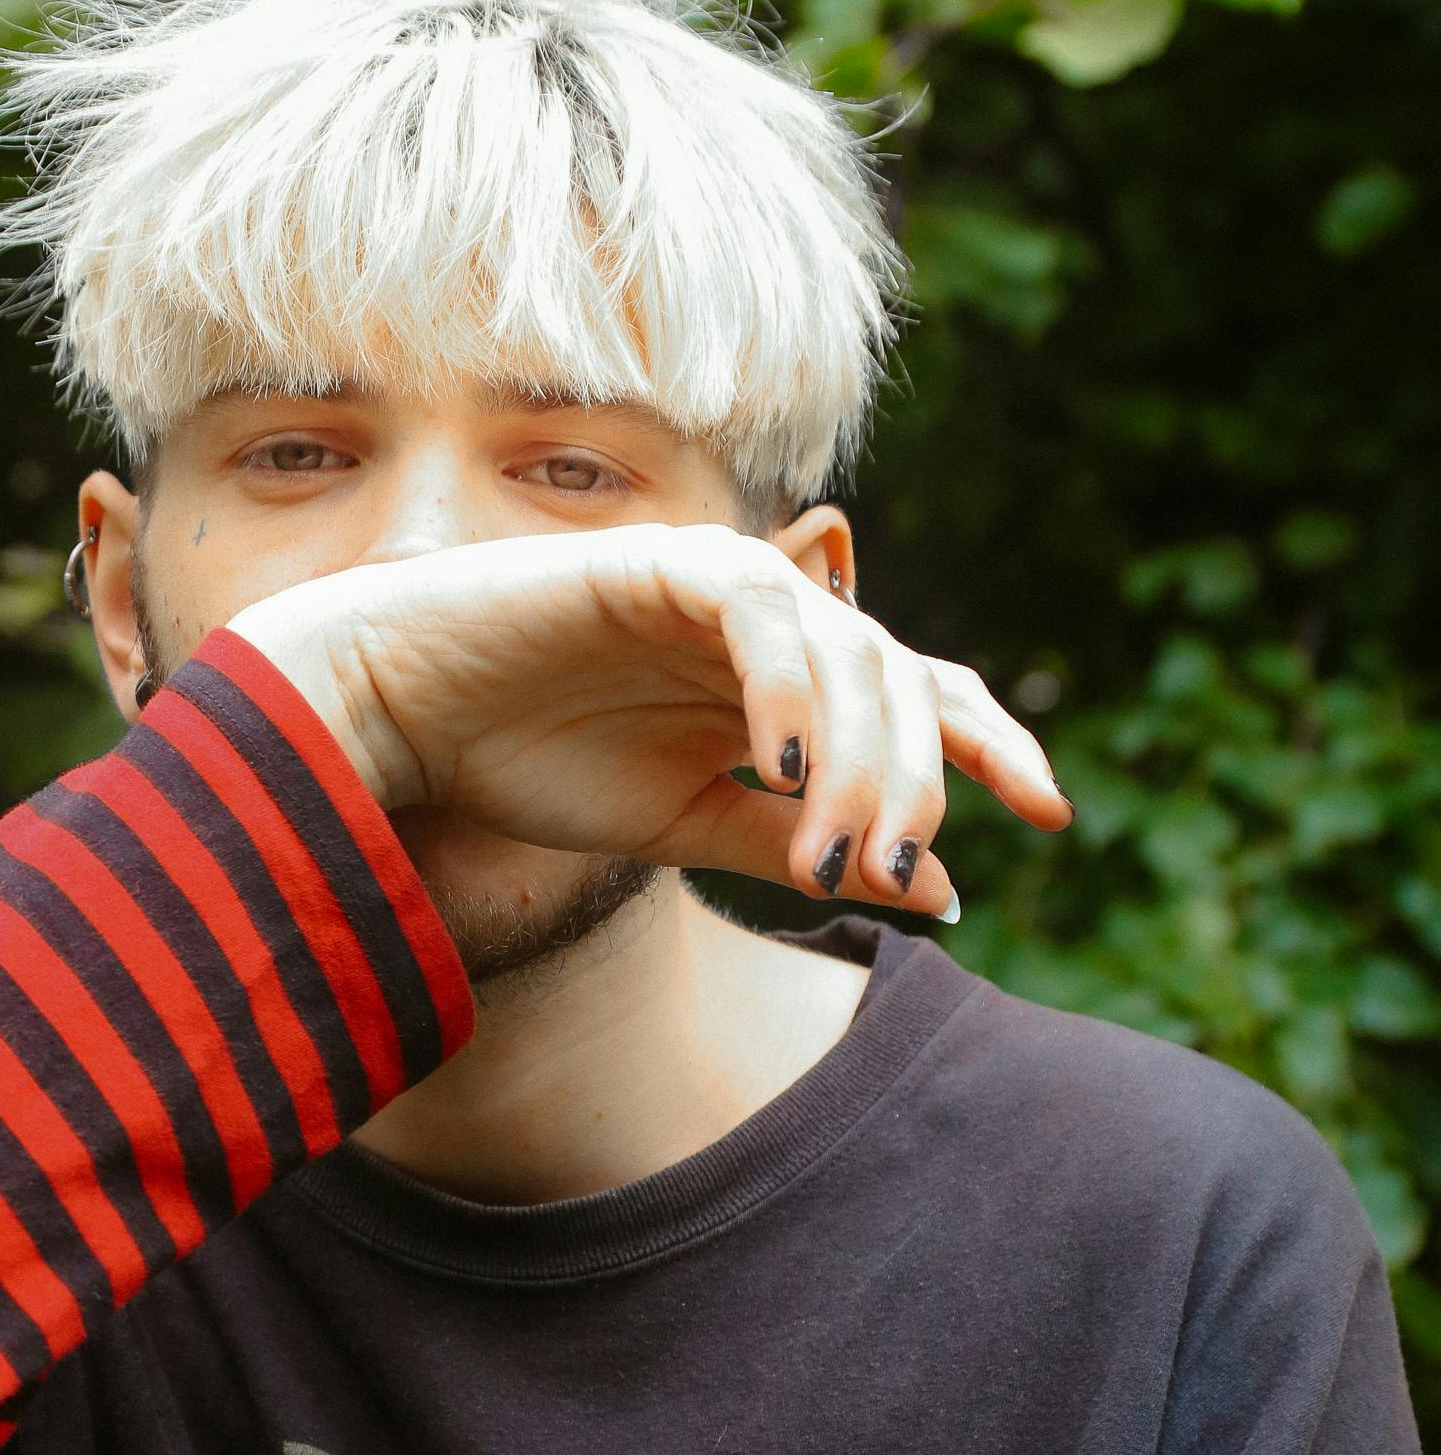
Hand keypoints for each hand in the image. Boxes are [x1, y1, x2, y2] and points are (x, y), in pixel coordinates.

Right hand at [228, 521, 1069, 913]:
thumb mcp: (690, 828)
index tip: (1049, 815)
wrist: (404, 712)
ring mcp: (725, 585)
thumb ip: (806, 848)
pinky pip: (764, 615)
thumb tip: (942, 894)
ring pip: (850, 654)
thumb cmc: (532, 763)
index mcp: (787, 685)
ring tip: (834, 852)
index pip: (921, 697)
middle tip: (903, 865)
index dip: (991, 745)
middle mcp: (775, 628)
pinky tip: (786, 769)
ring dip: (859, 760)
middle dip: (925, 776)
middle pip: (904, 679)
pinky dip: (788, 690)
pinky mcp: (671, 560)